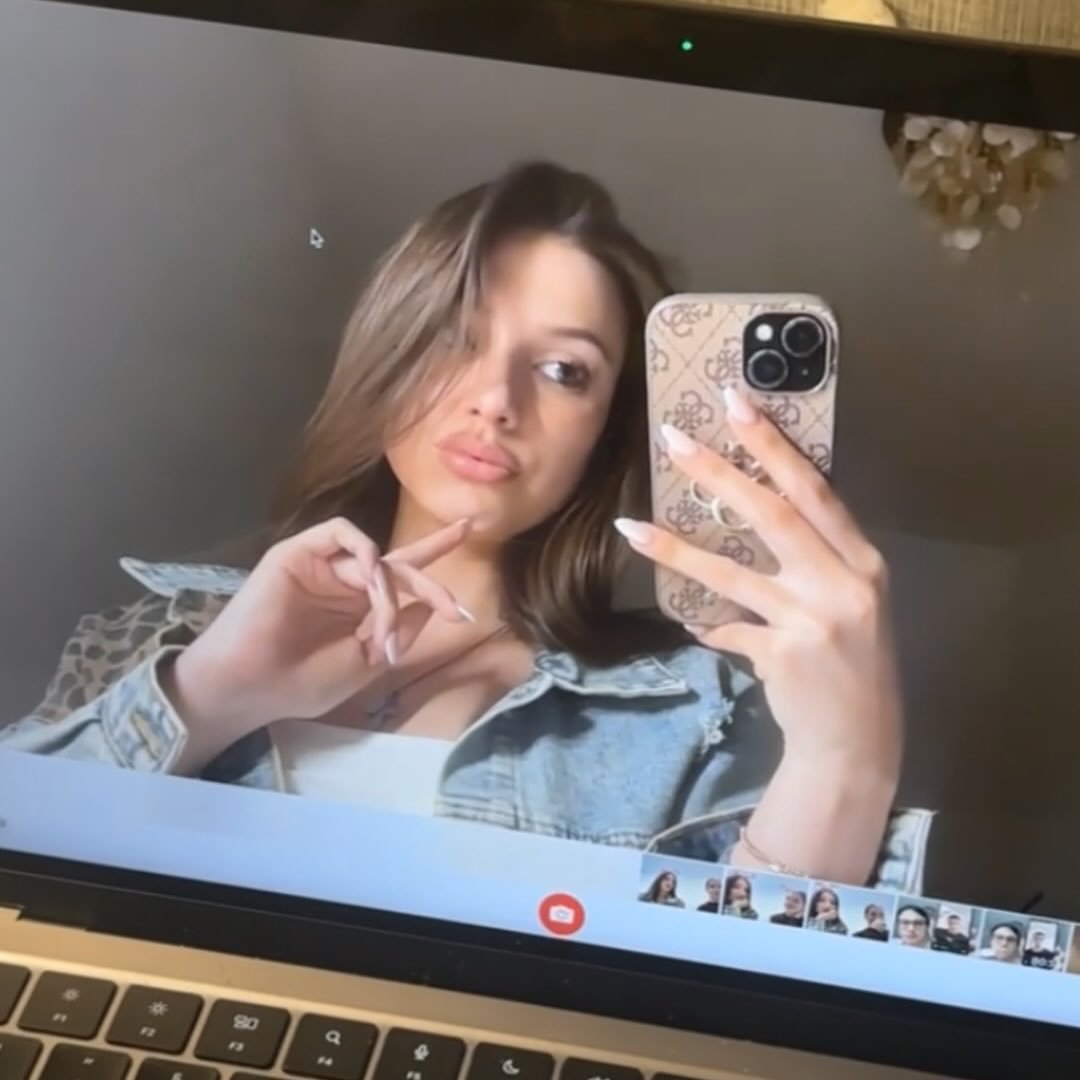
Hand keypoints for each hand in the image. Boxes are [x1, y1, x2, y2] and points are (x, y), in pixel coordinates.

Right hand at [166, 516, 470, 766]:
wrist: (249, 689)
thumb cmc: (300, 684)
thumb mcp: (364, 663)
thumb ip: (398, 632)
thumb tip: (429, 607)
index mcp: (358, 606)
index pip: (403, 573)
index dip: (435, 552)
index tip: (472, 531)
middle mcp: (343, 580)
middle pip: (398, 564)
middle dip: (429, 584)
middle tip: (453, 608)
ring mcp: (320, 564)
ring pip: (374, 557)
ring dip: (389, 588)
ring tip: (379, 622)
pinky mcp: (297, 552)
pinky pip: (340, 534)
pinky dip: (363, 551)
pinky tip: (370, 576)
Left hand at [615, 387, 901, 774]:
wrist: (858, 741)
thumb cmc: (852, 662)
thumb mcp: (851, 601)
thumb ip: (815, 558)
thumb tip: (753, 510)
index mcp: (863, 560)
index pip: (814, 489)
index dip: (772, 444)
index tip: (736, 401)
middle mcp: (843, 583)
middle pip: (773, 515)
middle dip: (720, 472)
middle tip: (673, 438)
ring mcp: (813, 621)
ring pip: (732, 573)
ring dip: (677, 549)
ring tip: (631, 528)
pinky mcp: (783, 656)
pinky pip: (727, 629)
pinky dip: (708, 625)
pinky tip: (695, 625)